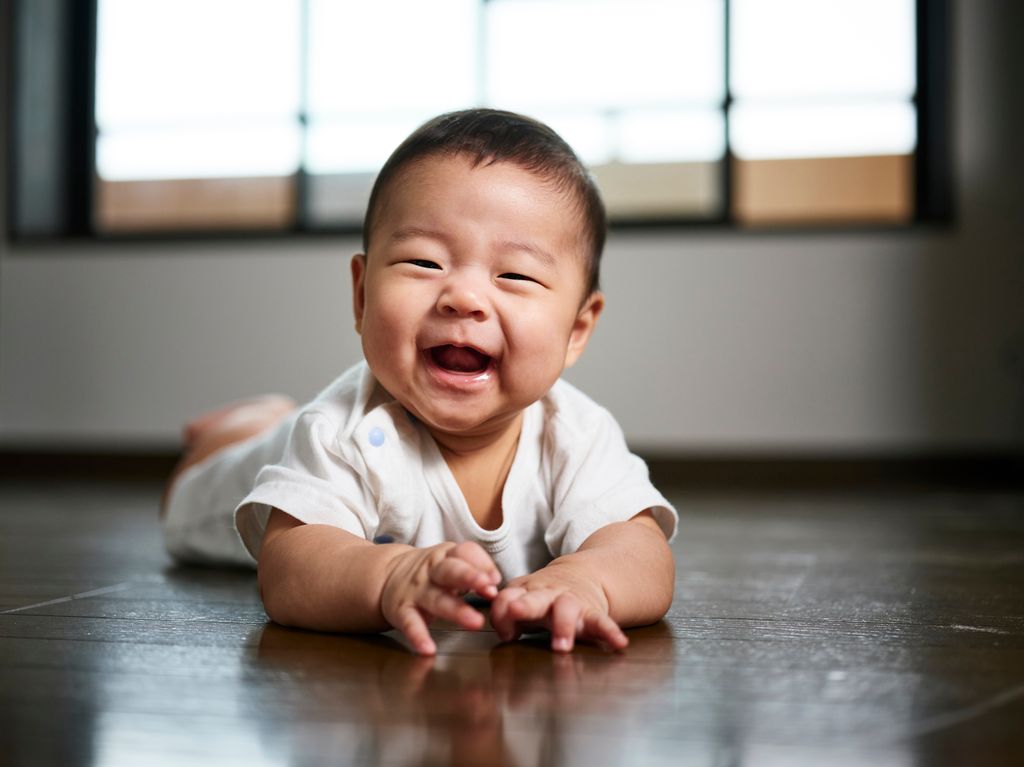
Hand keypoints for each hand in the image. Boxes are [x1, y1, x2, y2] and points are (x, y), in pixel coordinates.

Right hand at [380, 541, 500, 654]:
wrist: (386, 575)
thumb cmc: (429, 573)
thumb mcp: (450, 563)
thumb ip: (474, 571)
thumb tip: (495, 585)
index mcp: (446, 556)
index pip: (465, 552)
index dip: (482, 564)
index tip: (495, 580)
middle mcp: (431, 571)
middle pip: (451, 571)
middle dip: (470, 577)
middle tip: (488, 588)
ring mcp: (416, 591)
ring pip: (436, 599)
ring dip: (456, 610)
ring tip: (475, 622)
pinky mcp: (401, 610)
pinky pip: (410, 623)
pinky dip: (418, 636)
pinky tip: (428, 648)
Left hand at [489, 564, 627, 652]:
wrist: (582, 576)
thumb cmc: (544, 596)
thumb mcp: (523, 599)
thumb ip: (506, 615)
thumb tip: (504, 633)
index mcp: (527, 592)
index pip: (507, 598)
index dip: (501, 613)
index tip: (505, 634)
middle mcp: (548, 595)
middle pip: (535, 598)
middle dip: (525, 605)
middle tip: (517, 611)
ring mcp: (571, 602)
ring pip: (566, 609)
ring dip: (563, 626)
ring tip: (562, 646)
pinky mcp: (592, 613)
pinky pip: (602, 622)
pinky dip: (611, 633)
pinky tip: (619, 644)